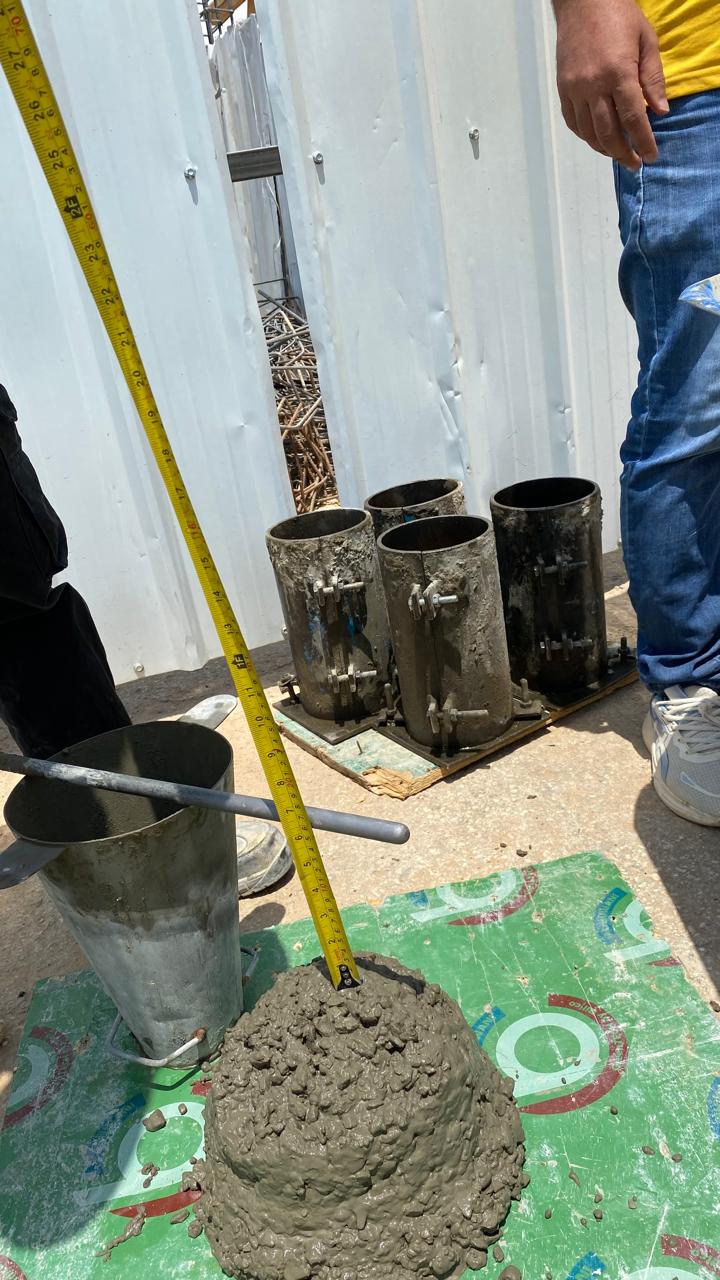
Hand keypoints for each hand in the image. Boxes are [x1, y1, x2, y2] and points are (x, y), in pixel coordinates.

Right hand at [553, 0, 668, 169]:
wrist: (583, 1)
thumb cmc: (619, 15)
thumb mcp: (646, 41)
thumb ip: (653, 78)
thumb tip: (660, 112)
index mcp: (618, 72)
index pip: (633, 119)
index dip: (643, 141)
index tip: (650, 156)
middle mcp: (594, 85)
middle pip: (609, 133)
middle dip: (624, 153)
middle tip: (634, 163)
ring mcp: (575, 88)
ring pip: (589, 132)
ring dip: (604, 149)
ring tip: (617, 154)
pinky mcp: (563, 88)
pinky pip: (573, 122)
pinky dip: (586, 136)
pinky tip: (597, 139)